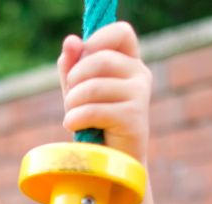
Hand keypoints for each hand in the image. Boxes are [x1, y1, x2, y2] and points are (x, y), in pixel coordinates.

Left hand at [57, 22, 151, 163]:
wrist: (111, 163)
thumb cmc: (94, 124)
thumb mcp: (78, 91)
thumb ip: (72, 65)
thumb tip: (71, 41)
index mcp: (130, 63)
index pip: (121, 32)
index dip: (98, 39)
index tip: (82, 57)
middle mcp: (139, 75)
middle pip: (99, 60)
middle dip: (74, 80)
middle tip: (71, 99)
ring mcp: (140, 96)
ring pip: (93, 87)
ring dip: (72, 103)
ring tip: (72, 116)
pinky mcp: (134, 118)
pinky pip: (94, 110)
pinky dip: (75, 118)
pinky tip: (74, 127)